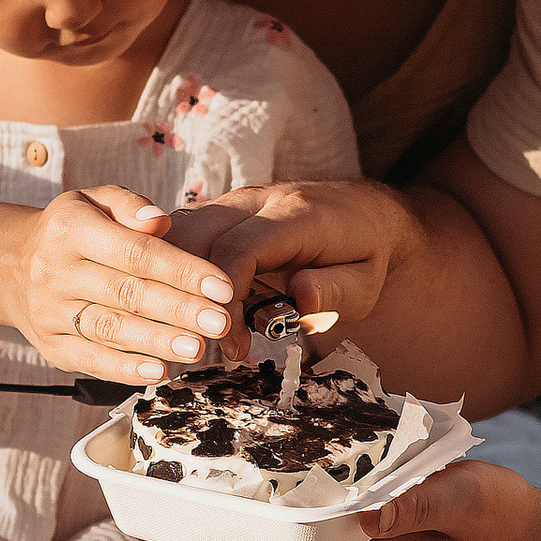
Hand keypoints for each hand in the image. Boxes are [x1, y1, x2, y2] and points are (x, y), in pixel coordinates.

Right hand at [18, 185, 239, 380]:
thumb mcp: (95, 201)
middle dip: (178, 310)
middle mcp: (55, 271)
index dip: (182, 271)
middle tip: (219, 323)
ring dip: (156, 342)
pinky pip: (89, 359)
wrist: (12, 265)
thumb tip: (159, 220)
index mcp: (71, 229)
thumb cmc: (73, 231)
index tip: (221, 286)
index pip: (135, 252)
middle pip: (126, 293)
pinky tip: (158, 371)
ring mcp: (49, 311)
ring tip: (196, 348)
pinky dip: (124, 369)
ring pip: (109, 329)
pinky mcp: (50, 345)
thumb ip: (130, 206)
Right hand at [170, 179, 412, 350]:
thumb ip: (335, 289)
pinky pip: (184, 237)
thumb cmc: (364, 254)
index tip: (231, 340)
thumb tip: (302, 298)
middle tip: (204, 342)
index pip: (242, 247)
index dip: (227, 297)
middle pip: (198, 235)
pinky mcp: (221, 213)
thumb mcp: (365, 282)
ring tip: (193, 329)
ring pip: (180, 233)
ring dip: (175, 283)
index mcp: (296, 213)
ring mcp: (234, 202)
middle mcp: (257, 199)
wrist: (362, 214)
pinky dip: (176, 273)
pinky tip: (188, 309)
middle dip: (188, 293)